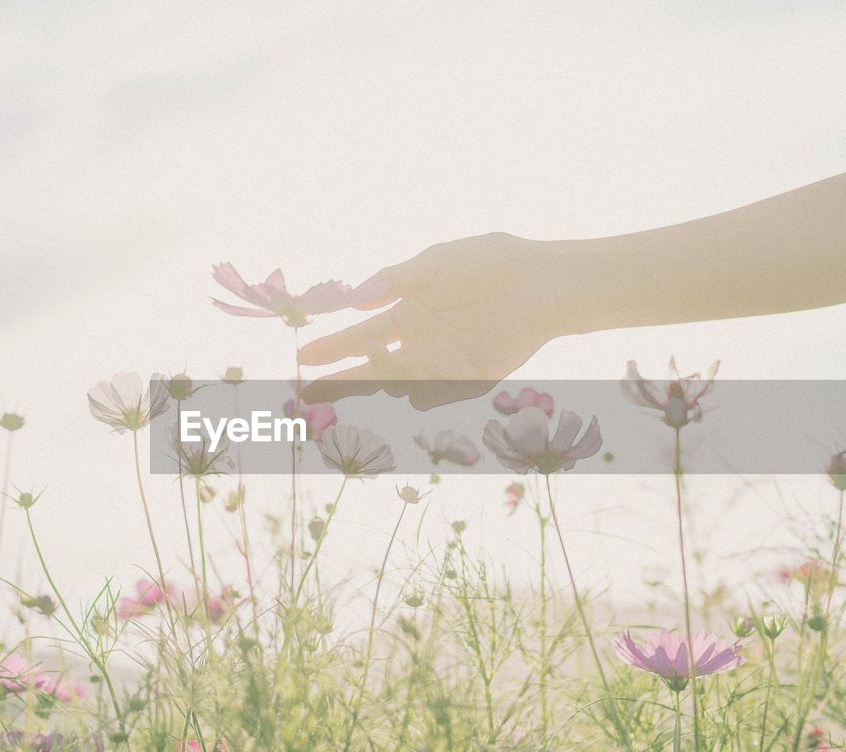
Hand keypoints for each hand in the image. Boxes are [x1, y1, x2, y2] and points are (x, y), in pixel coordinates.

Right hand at [300, 233, 585, 409]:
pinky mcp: (470, 381)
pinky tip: (404, 379)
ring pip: (399, 383)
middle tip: (307, 394)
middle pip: (371, 370)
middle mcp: (421, 343)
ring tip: (367, 364)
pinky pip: (435, 394)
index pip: (359, 336)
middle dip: (340, 381)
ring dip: (380, 379)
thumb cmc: (490, 263)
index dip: (332, 348)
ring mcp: (444, 364)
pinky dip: (417, 391)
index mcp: (409, 313)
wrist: (542, 282)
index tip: (303, 358)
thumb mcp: (434, 263)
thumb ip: (394, 280)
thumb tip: (352, 299)